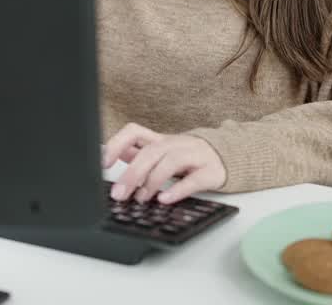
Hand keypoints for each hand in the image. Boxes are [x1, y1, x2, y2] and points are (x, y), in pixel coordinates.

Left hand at [101, 123, 226, 203]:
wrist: (229, 157)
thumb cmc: (190, 158)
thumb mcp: (163, 154)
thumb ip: (140, 153)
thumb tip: (112, 154)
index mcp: (161, 140)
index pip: (135, 131)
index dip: (117, 143)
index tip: (102, 162)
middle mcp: (176, 144)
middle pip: (151, 151)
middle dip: (132, 173)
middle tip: (119, 194)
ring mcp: (195, 155)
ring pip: (171, 161)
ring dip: (152, 181)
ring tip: (142, 199)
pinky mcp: (211, 171)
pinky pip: (194, 179)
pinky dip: (178, 190)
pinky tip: (165, 199)